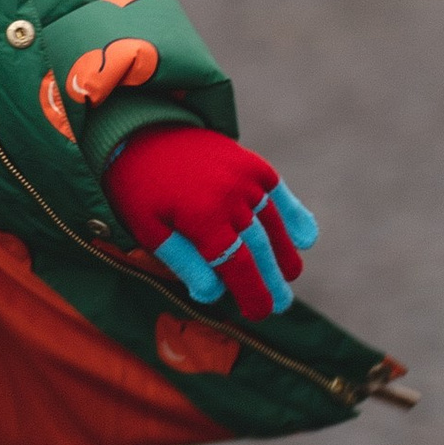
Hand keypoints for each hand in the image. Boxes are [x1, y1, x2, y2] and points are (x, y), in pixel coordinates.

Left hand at [104, 125, 317, 319]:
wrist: (139, 131)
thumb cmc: (137, 186)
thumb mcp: (146, 228)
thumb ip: (182, 261)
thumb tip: (212, 295)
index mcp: (202, 218)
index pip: (237, 266)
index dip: (252, 293)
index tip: (260, 313)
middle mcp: (230, 198)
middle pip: (260, 250)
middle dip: (272, 281)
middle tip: (281, 304)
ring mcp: (245, 178)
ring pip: (273, 225)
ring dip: (284, 253)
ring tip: (289, 276)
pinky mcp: (251, 162)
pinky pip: (278, 194)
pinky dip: (294, 216)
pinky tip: (306, 239)